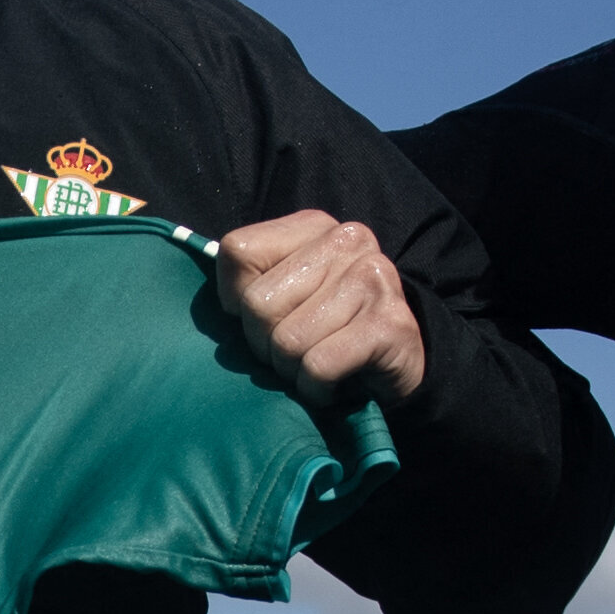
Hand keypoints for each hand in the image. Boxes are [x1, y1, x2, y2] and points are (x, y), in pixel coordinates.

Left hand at [216, 211, 426, 408]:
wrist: (397, 364)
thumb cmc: (325, 331)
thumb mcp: (283, 295)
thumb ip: (247, 283)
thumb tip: (217, 308)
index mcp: (313, 225)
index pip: (238, 252)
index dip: (235, 299)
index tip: (264, 318)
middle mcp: (346, 240)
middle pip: (257, 304)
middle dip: (264, 344)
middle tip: (292, 352)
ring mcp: (373, 277)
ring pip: (287, 341)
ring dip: (292, 370)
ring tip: (316, 365)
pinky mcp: (390, 323)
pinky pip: (318, 366)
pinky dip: (316, 388)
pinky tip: (333, 383)